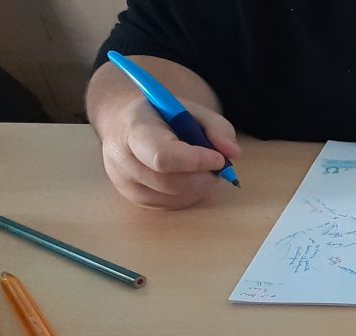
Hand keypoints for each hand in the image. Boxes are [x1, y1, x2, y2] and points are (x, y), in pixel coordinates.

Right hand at [98, 97, 240, 209]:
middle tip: (218, 163)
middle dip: (203, 176)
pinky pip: (171, 205)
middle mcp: (123, 160)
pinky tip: (189, 175)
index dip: (196, 161)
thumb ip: (216, 127)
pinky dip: (189, 193)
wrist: (123, 124)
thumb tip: (232, 154)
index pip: (163, 156)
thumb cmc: (161, 115)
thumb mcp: (189, 109)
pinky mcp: (134, 199)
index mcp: (134, 129)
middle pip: (170, 183)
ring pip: (174, 197)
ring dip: (199, 185)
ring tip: (201, 165)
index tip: (219, 158)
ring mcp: (125, 184)